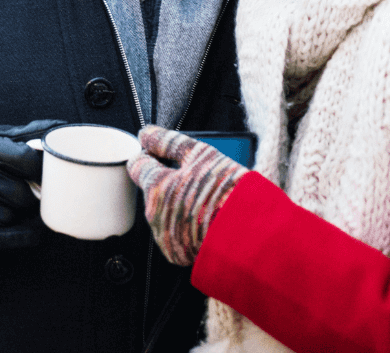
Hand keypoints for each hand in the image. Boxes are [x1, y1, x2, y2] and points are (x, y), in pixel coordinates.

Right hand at [0, 121, 60, 251]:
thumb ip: (18, 136)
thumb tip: (58, 128)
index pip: (26, 160)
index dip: (44, 170)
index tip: (50, 173)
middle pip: (23, 193)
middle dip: (34, 195)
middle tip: (34, 193)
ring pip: (14, 215)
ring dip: (21, 213)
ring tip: (12, 205)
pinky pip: (5, 238)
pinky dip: (25, 236)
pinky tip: (34, 231)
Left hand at [128, 126, 247, 266]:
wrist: (252, 236)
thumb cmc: (228, 192)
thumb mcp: (200, 154)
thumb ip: (168, 141)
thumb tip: (146, 133)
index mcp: (156, 187)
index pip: (137, 165)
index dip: (150, 155)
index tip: (160, 153)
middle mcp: (154, 216)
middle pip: (153, 190)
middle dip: (168, 182)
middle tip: (195, 178)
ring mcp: (165, 237)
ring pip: (164, 211)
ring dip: (178, 204)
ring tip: (206, 200)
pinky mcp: (177, 254)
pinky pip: (175, 233)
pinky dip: (186, 225)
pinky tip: (205, 218)